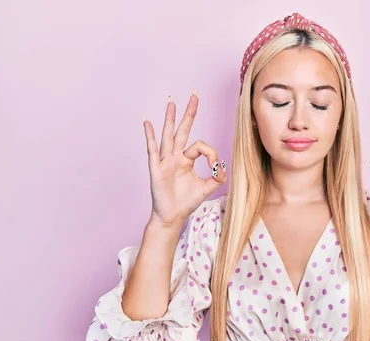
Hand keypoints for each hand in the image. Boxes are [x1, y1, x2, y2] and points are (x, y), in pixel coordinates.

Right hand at [143, 92, 226, 227]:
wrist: (172, 216)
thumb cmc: (186, 202)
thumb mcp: (207, 188)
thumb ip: (217, 176)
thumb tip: (222, 166)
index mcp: (186, 160)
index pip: (201, 146)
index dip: (211, 155)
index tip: (215, 167)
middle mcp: (175, 157)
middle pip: (183, 130)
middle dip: (189, 113)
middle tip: (194, 95)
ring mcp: (165, 161)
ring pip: (168, 135)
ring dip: (170, 118)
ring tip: (172, 101)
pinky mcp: (156, 168)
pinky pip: (152, 149)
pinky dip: (150, 135)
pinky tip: (147, 122)